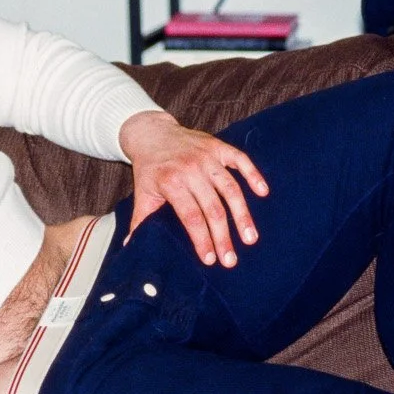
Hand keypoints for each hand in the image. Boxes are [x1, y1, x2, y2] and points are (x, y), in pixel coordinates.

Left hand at [119, 109, 268, 265]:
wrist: (152, 133)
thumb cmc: (149, 169)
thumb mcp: (142, 193)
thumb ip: (140, 221)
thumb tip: (130, 248)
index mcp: (170, 182)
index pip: (190, 216)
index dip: (202, 239)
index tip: (210, 259)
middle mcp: (190, 169)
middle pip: (212, 207)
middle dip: (223, 236)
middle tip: (231, 260)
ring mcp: (206, 156)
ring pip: (230, 188)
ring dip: (242, 214)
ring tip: (250, 237)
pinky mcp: (218, 146)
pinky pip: (240, 160)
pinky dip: (253, 174)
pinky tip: (263, 192)